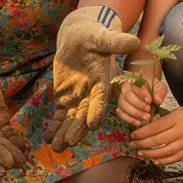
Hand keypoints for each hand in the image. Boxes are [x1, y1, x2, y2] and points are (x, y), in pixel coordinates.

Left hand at [48, 6, 140, 151]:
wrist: (80, 37)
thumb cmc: (93, 35)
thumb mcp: (102, 37)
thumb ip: (115, 42)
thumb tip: (134, 41)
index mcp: (103, 81)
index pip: (101, 99)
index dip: (97, 111)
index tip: (93, 125)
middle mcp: (92, 94)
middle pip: (85, 114)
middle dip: (77, 128)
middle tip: (69, 142)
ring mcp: (78, 97)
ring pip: (72, 119)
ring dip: (64, 132)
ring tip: (55, 147)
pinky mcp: (66, 97)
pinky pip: (61, 115)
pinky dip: (55, 126)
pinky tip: (47, 138)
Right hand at [116, 80, 167, 127]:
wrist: (146, 92)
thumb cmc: (151, 89)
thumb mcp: (159, 87)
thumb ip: (159, 92)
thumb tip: (157, 100)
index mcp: (133, 81)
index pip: (135, 86)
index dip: (142, 94)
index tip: (150, 101)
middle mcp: (124, 89)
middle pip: (127, 96)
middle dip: (138, 105)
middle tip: (148, 111)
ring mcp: (121, 99)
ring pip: (123, 106)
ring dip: (134, 113)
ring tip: (145, 118)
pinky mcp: (120, 109)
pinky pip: (120, 114)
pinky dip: (129, 120)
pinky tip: (138, 123)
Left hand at [129, 106, 182, 165]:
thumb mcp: (175, 111)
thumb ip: (162, 119)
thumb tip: (143, 128)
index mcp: (177, 118)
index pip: (155, 127)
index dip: (142, 132)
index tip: (132, 135)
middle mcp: (182, 131)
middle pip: (158, 141)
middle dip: (142, 144)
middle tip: (132, 145)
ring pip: (165, 152)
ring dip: (150, 154)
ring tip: (140, 154)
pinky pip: (174, 158)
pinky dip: (163, 161)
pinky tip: (154, 161)